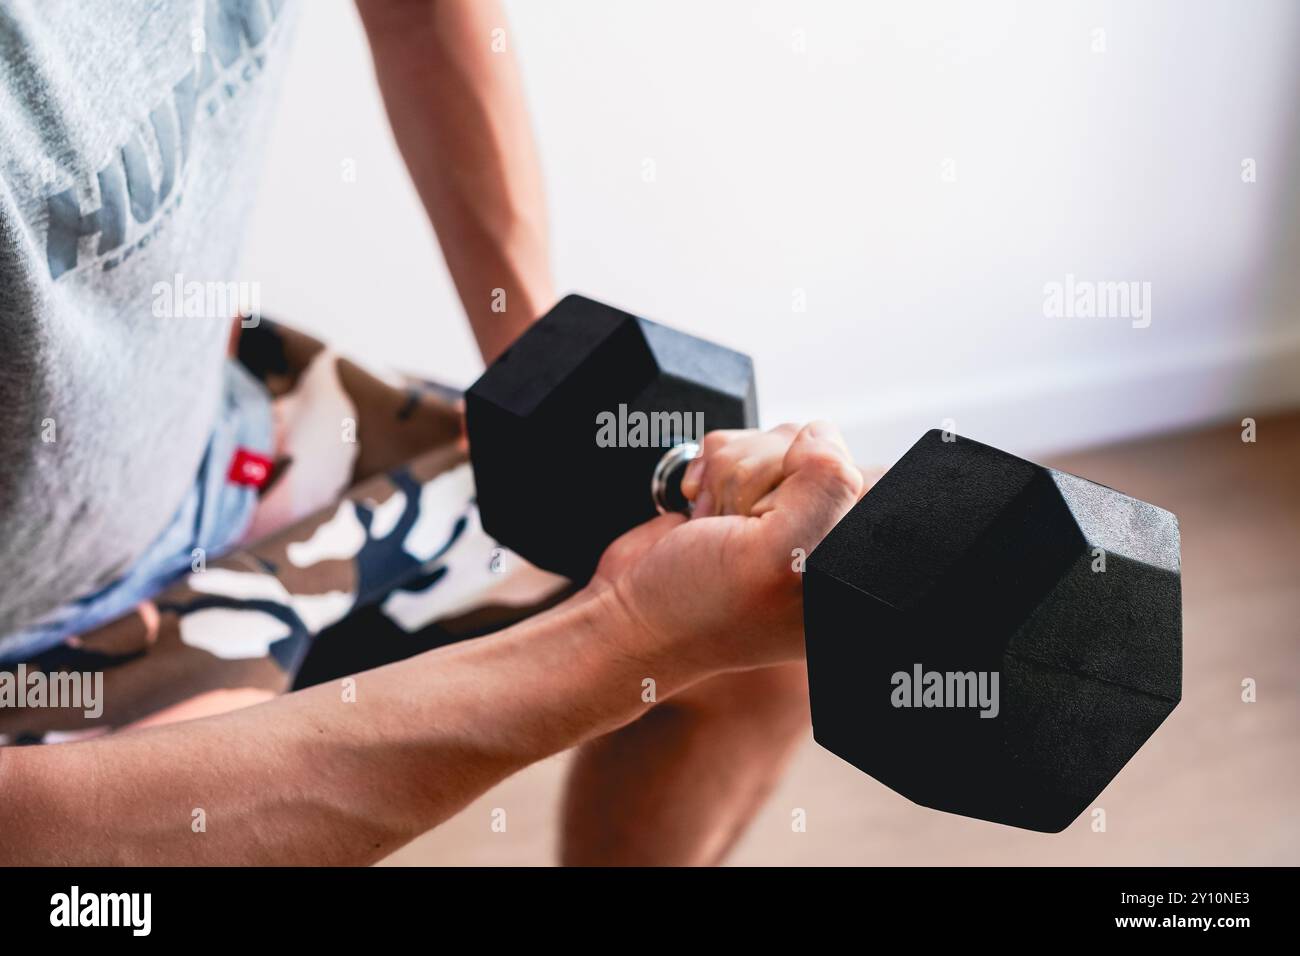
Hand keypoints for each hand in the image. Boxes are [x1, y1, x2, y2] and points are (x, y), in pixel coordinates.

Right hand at [584, 422, 864, 682]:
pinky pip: (743, 442)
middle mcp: (828, 535)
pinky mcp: (749, 491)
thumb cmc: (699, 606)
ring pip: (779, 439)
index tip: (779, 521)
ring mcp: (787, 510)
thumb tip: (820, 434)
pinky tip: (703, 512)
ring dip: (731, 477)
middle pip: (821, 450)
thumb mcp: (778, 557)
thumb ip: (824, 487)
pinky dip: (711, 468)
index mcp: (852, 564)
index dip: (818, 483)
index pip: (871, 479)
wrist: (630, 616)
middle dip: (761, 479)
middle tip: (737, 529)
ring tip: (717, 525)